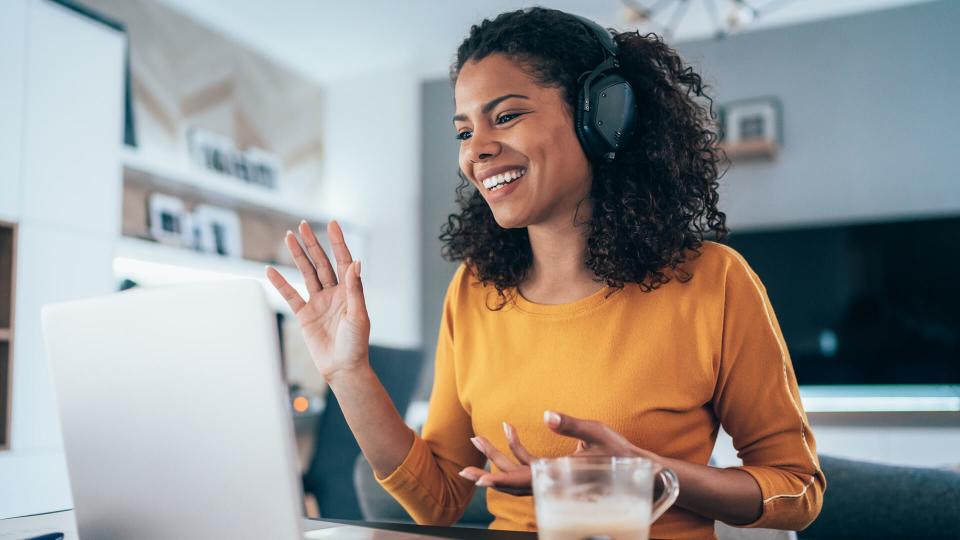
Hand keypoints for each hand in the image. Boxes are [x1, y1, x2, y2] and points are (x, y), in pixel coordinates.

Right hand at [265, 220, 369, 381]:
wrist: (343, 368)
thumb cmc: (356, 344)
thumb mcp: (358, 315)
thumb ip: (355, 289)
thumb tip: (356, 262)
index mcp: (349, 291)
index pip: (343, 261)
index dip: (337, 242)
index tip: (332, 223)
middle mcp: (333, 293)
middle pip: (321, 262)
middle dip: (312, 244)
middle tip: (303, 225)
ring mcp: (318, 303)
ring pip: (306, 273)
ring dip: (298, 256)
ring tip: (288, 237)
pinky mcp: (305, 315)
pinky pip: (290, 296)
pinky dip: (280, 283)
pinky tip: (270, 270)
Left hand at [459, 411, 658, 496]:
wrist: (637, 469)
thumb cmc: (619, 452)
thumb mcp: (597, 432)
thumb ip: (571, 424)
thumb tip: (547, 415)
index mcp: (559, 476)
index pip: (523, 480)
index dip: (499, 480)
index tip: (479, 479)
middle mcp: (552, 481)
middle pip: (512, 480)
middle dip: (488, 470)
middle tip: (463, 467)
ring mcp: (552, 478)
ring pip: (517, 473)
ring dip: (497, 457)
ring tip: (478, 438)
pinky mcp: (555, 472)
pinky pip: (529, 465)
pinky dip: (516, 450)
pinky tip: (509, 429)